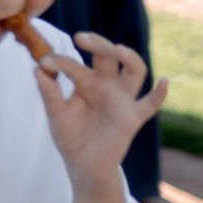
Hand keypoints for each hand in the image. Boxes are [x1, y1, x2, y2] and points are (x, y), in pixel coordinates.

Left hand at [36, 31, 167, 182]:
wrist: (82, 165)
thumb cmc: (70, 135)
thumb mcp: (56, 113)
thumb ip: (49, 92)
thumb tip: (38, 68)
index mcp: (86, 81)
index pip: (75, 65)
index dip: (60, 61)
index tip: (44, 60)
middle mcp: (106, 85)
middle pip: (108, 56)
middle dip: (97, 43)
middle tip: (80, 37)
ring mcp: (121, 99)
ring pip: (134, 72)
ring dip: (130, 58)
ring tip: (120, 50)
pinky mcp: (132, 117)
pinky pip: (151, 104)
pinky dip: (160, 93)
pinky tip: (164, 81)